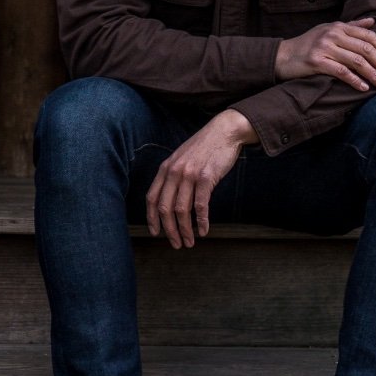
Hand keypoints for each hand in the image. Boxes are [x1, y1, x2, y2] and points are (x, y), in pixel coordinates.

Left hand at [146, 109, 256, 248]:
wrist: (224, 132)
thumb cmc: (204, 147)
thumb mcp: (182, 159)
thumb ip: (174, 176)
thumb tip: (171, 200)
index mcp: (165, 168)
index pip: (151, 198)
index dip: (152, 218)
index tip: (155, 233)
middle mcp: (174, 172)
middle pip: (165, 208)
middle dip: (169, 230)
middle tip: (176, 244)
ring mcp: (189, 174)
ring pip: (181, 210)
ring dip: (185, 230)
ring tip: (189, 242)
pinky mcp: (206, 177)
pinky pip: (201, 205)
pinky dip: (202, 221)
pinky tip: (204, 230)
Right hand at [275, 17, 375, 91]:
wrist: (283, 56)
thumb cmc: (308, 44)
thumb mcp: (329, 30)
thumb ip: (351, 26)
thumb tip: (373, 21)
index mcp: (339, 26)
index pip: (368, 36)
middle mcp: (333, 34)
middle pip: (366, 49)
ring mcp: (325, 47)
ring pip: (357, 61)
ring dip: (373, 74)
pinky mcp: (317, 62)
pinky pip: (341, 72)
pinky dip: (355, 80)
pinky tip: (364, 88)